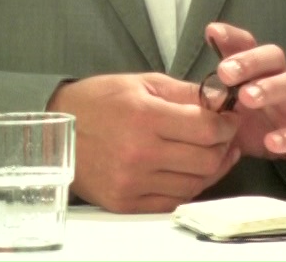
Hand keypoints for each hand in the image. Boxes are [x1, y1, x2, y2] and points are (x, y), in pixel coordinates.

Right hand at [45, 72, 239, 212]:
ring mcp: (132, 182)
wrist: (55, 134)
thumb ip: (184, 92)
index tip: (230, 119)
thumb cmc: (97, 102)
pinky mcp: (125, 202)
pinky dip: (187, 188)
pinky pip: (172, 201)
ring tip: (213, 154)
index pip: (206, 129)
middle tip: (225, 138)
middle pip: (205, 160)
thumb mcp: (141, 82)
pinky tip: (189, 172)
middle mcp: (139, 153)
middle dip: (224, 147)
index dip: (227, 124)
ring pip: (193, 184)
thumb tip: (221, 100)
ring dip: (211, 170)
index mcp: (144, 116)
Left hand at [205, 22, 285, 177]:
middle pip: (273, 59)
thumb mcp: (242, 108)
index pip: (250, 47)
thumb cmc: (273, 121)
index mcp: (264, 74)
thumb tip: (178, 90)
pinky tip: (272, 141)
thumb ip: (217, 97)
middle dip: (249, 61)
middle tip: (225, 71)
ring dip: (269, 88)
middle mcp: (284, 82)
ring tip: (247, 97)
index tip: (212, 32)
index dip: (233, 38)